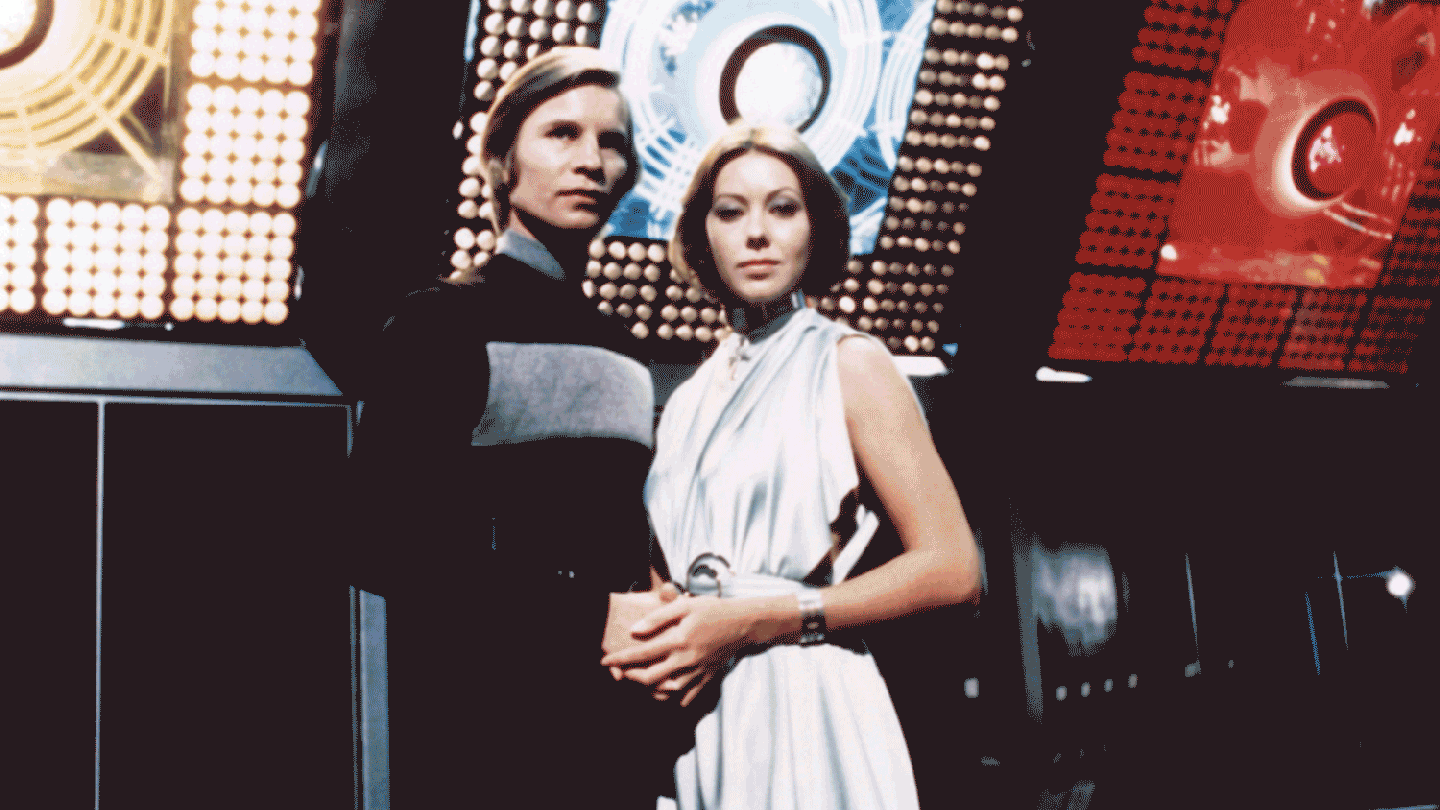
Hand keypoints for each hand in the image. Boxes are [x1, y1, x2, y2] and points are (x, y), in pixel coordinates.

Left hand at [600, 595, 749, 706]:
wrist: (743, 623)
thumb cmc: (712, 609)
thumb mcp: (684, 605)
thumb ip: (658, 618)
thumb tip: (634, 631)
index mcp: (678, 640)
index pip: (641, 653)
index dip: (620, 659)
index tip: (604, 660)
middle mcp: (685, 660)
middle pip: (650, 678)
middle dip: (630, 677)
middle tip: (620, 672)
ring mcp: (697, 671)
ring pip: (667, 690)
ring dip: (649, 689)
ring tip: (640, 681)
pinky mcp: (707, 677)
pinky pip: (687, 695)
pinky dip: (673, 697)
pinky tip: (665, 691)